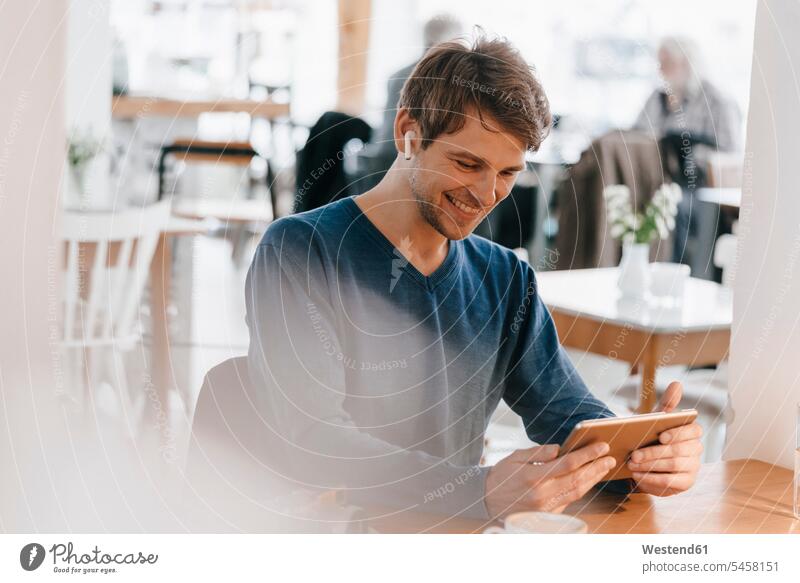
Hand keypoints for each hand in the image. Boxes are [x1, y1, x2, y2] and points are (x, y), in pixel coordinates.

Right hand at [484, 441, 615, 518]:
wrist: (486, 501)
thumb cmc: (501, 476)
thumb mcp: (515, 457)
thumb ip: (538, 452)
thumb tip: (560, 448)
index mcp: (533, 477)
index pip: (567, 464)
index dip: (587, 455)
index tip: (601, 446)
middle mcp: (542, 494)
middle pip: (577, 479)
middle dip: (596, 467)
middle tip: (610, 457)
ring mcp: (546, 507)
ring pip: (577, 492)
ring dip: (594, 479)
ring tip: (605, 467)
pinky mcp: (548, 514)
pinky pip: (570, 500)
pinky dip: (582, 489)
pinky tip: (590, 479)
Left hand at [628, 381, 702, 495]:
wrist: (649, 461)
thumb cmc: (654, 436)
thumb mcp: (658, 420)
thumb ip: (667, 404)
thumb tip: (677, 383)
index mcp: (692, 432)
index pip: (694, 430)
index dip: (679, 433)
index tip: (661, 436)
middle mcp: (696, 450)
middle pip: (679, 451)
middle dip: (655, 453)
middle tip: (634, 454)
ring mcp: (693, 467)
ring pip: (674, 467)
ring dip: (650, 466)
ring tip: (632, 464)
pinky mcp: (686, 483)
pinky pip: (670, 483)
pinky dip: (652, 479)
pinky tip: (637, 475)